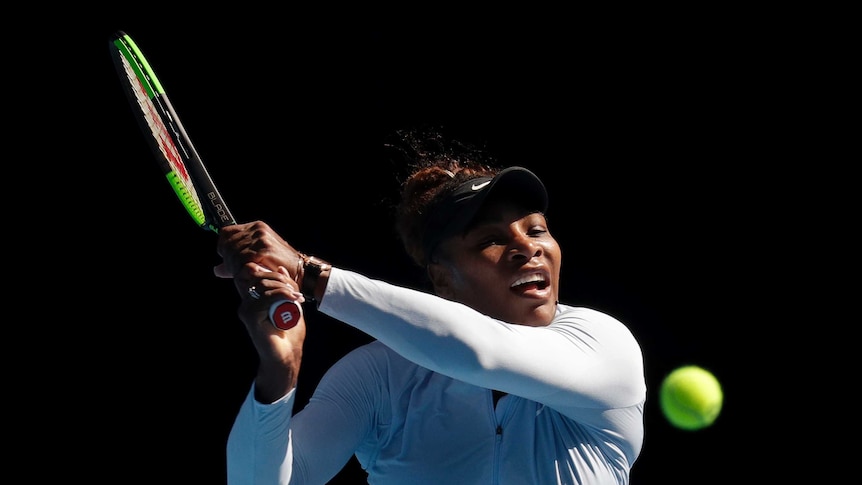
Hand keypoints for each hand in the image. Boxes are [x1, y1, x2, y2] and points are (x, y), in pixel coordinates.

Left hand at [214, 221, 303, 281]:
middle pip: (228, 243)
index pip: (227, 232)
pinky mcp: (262, 250)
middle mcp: (257, 230)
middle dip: (227, 259)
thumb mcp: (256, 257)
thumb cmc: (279, 265)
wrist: (300, 271)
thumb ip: (236, 260)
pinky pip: (241, 260)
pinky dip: (239, 269)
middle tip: (231, 270)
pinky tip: (244, 274)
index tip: (224, 257)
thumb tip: (217, 269)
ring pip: (233, 253)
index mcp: (256, 227)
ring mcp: (260, 239)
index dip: (222, 245)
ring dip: (232, 266)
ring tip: (238, 274)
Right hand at [235, 262, 306, 402]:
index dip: (272, 272)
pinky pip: (266, 298)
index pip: (256, 273)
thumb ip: (286, 288)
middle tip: (297, 292)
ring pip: (264, 285)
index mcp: (253, 298)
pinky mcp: (250, 317)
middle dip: (281, 279)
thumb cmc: (289, 332)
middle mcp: (246, 302)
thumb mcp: (290, 304)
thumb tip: (281, 269)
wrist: (286, 355)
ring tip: (298, 297)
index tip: (291, 283)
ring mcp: (246, 309)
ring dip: (285, 287)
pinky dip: (282, 295)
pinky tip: (295, 299)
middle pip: (260, 276)